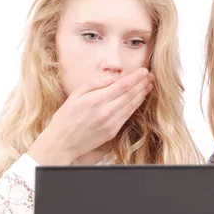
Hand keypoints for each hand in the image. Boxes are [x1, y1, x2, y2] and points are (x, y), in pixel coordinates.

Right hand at [27, 68, 153, 164]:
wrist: (62, 143)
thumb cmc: (66, 118)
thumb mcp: (75, 95)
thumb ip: (94, 83)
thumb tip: (112, 76)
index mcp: (96, 100)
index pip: (122, 85)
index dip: (136, 77)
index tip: (144, 71)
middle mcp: (106, 112)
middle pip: (130, 95)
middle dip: (142, 84)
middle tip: (151, 76)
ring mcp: (111, 123)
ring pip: (131, 105)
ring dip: (142, 94)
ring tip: (149, 85)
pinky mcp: (113, 131)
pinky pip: (127, 116)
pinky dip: (135, 106)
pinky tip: (140, 99)